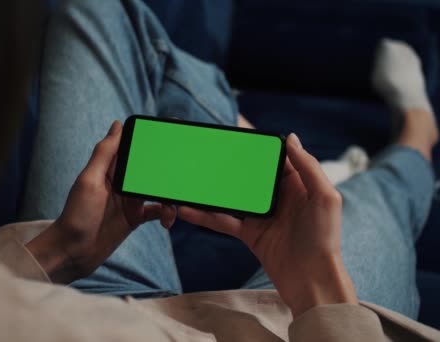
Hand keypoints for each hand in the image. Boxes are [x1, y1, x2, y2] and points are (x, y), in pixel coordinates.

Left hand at [26, 121, 175, 283]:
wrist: (73, 252)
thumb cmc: (76, 215)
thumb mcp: (90, 181)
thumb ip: (104, 154)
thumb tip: (117, 124)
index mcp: (110, 168)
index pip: (134, 147)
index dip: (151, 138)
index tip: (172, 130)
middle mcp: (122, 181)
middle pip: (150, 168)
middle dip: (168, 167)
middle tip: (186, 167)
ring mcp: (129, 200)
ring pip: (158, 189)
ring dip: (169, 195)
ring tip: (172, 206)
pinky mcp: (135, 218)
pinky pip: (157, 211)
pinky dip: (166, 213)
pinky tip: (167, 221)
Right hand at [178, 133, 356, 316]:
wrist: (312, 281)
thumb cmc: (324, 240)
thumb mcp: (324, 198)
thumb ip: (308, 167)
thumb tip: (291, 138)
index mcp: (298, 185)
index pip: (275, 158)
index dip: (259, 145)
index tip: (237, 131)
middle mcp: (278, 198)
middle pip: (250, 174)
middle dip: (230, 162)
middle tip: (207, 148)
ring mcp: (261, 216)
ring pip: (232, 195)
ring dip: (213, 187)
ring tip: (192, 176)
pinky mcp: (249, 234)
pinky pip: (223, 220)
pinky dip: (204, 215)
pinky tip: (187, 208)